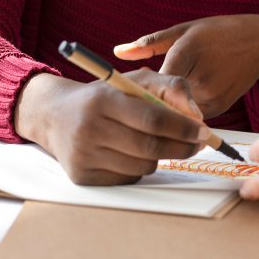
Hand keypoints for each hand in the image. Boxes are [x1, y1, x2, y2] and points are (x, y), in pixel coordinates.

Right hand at [15, 71, 206, 185]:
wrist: (54, 115)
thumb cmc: (102, 95)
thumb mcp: (133, 80)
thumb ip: (169, 86)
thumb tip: (197, 115)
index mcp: (102, 99)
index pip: (152, 119)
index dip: (182, 127)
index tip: (204, 131)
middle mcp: (89, 128)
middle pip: (149, 147)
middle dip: (181, 147)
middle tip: (198, 143)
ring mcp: (83, 155)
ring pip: (142, 166)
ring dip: (160, 157)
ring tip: (157, 142)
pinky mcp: (82, 176)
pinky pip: (127, 178)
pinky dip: (139, 167)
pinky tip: (131, 152)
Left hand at [113, 14, 258, 118]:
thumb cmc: (217, 32)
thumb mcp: (183, 30)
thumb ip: (149, 44)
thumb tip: (117, 52)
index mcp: (187, 53)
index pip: (155, 83)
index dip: (138, 93)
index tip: (125, 97)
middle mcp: (200, 78)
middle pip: (163, 101)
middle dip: (149, 101)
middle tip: (134, 100)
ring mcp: (212, 96)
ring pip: (176, 112)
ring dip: (165, 108)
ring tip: (157, 97)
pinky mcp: (219, 108)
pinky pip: (191, 116)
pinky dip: (182, 112)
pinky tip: (177, 100)